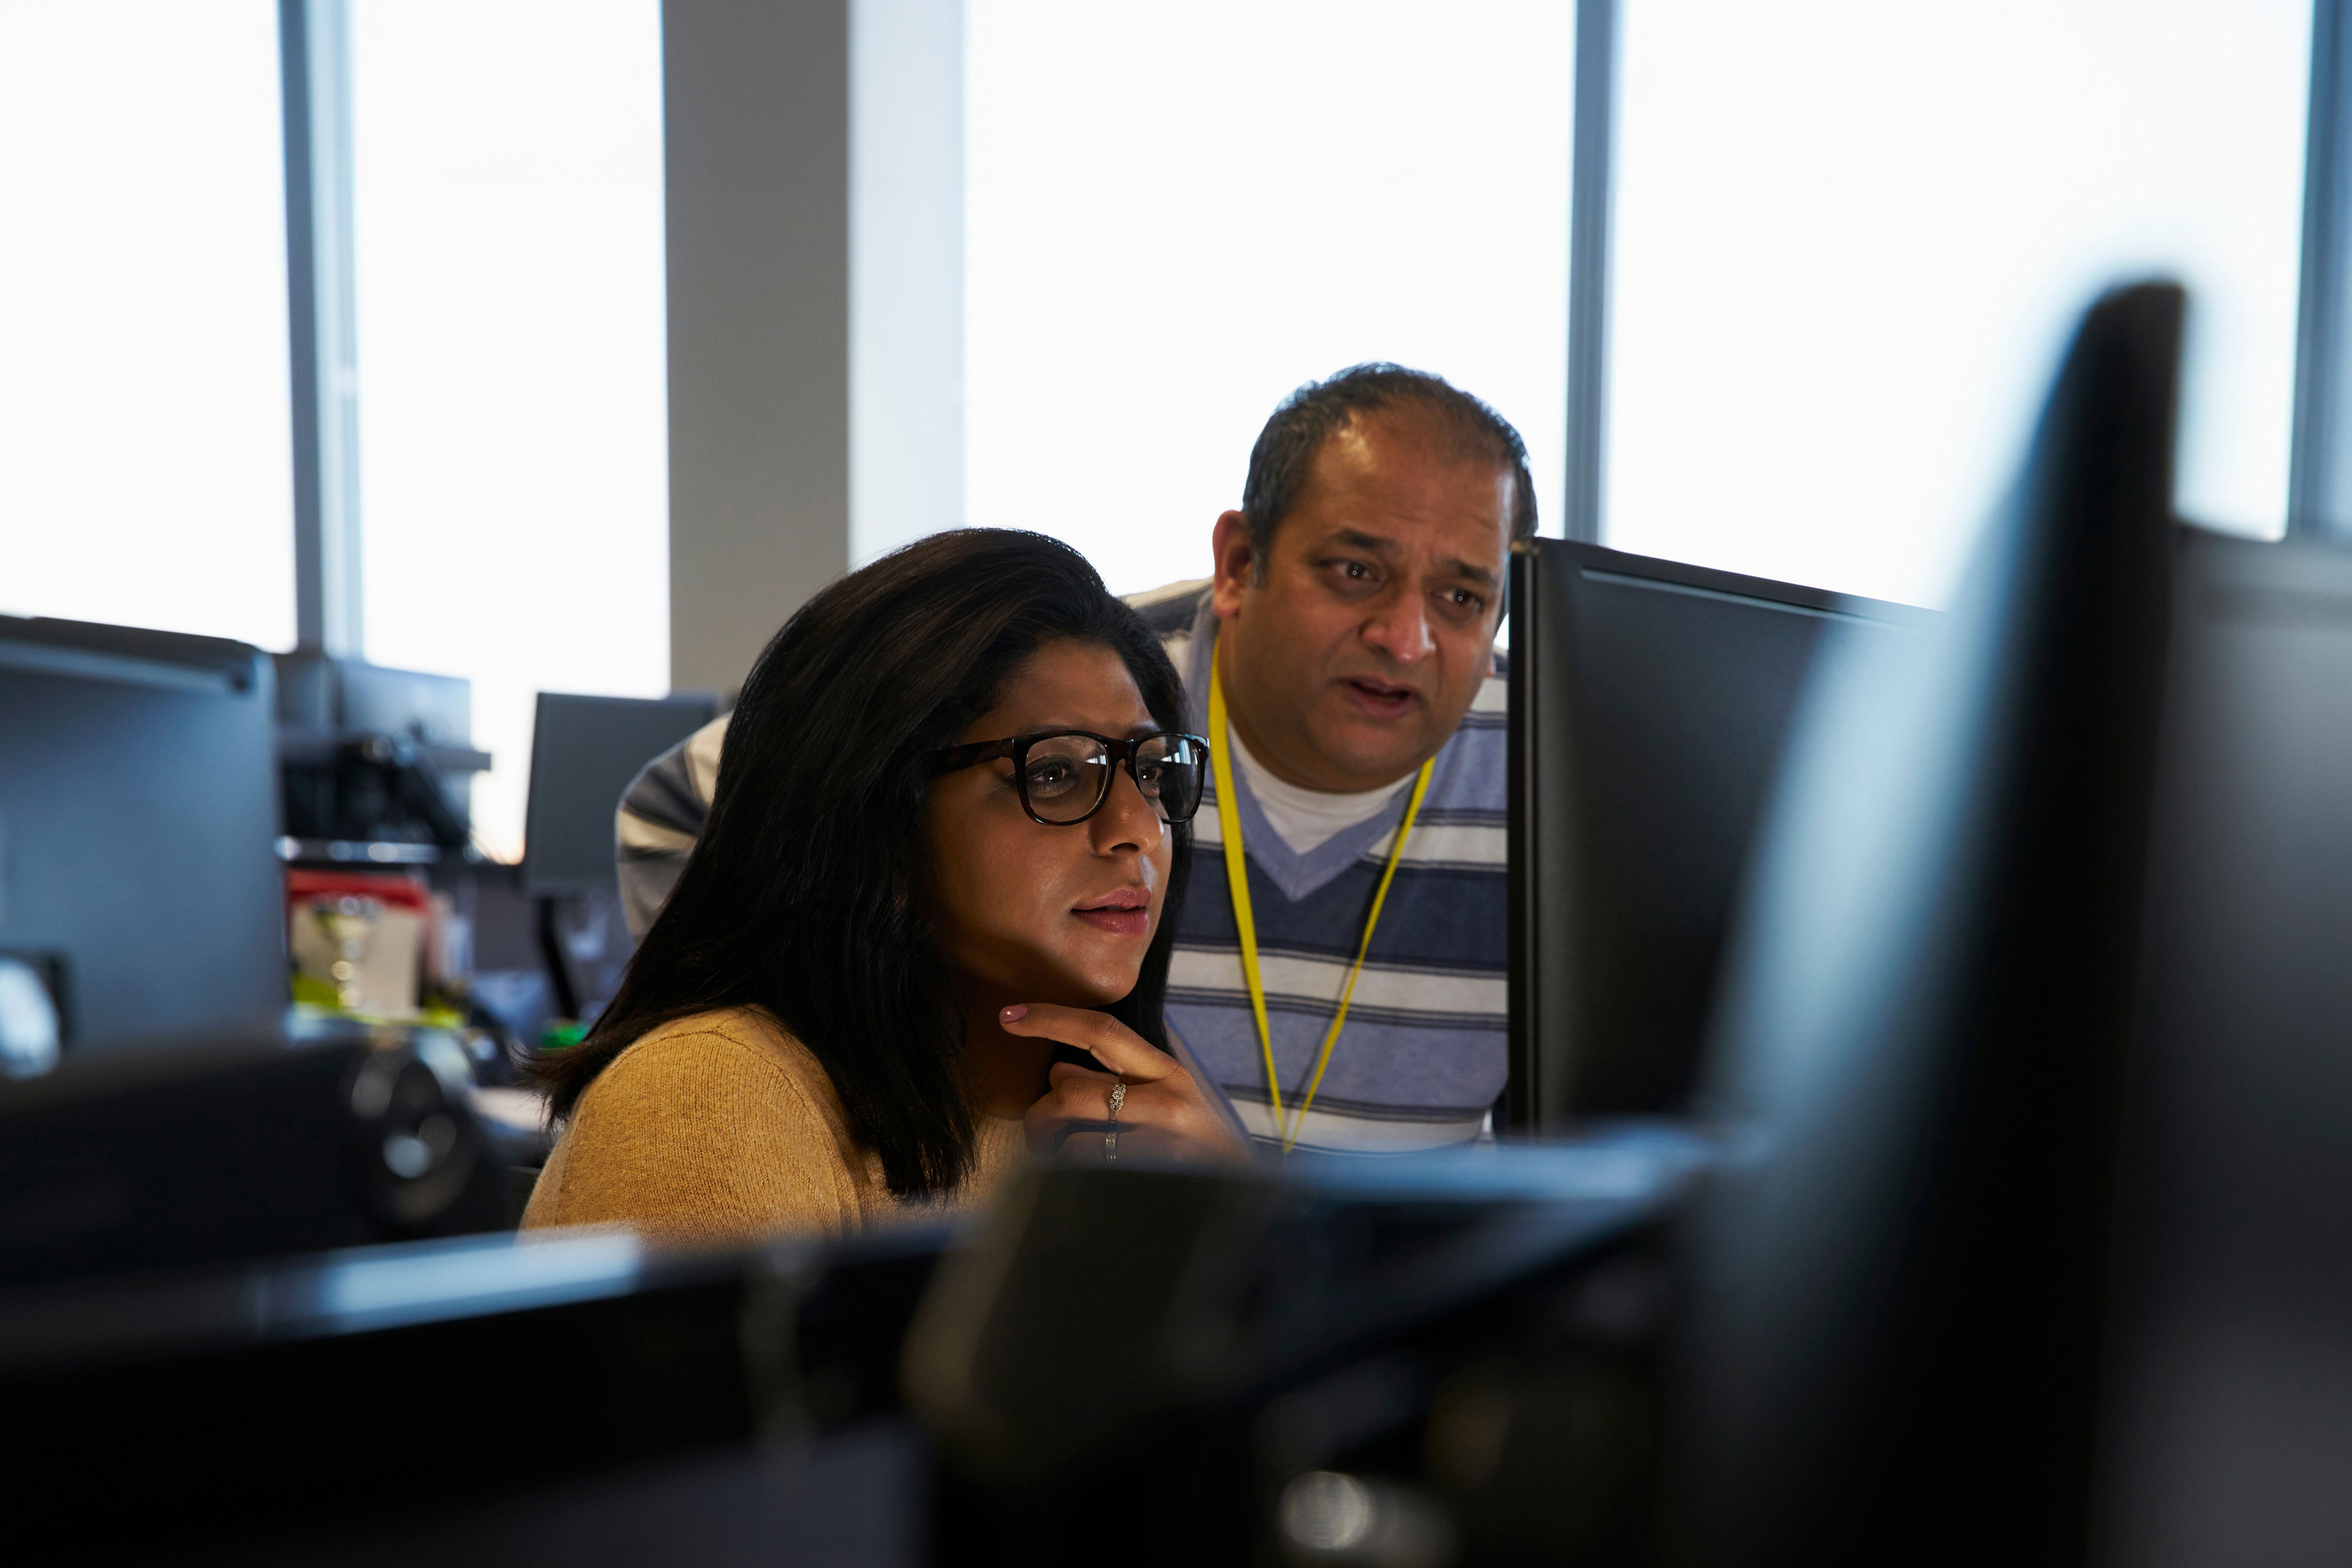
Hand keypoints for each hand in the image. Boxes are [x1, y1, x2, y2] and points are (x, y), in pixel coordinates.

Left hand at [1001, 1003, 1249, 1164]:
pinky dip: (1065, 1180)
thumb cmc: (1196, 1150)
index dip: (1052, 1019)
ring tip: (1059, 1164)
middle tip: (1040, 1131)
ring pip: (1070, 1142)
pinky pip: (1081, 1178)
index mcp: (1170, 1074)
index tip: (1010, 1016)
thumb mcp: (1167, 1104)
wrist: (1244, 1203)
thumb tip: (1058, 1074)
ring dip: (1051, 1153)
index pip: (1103, 1033)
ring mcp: (1159, 1148)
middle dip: (1040, 1111)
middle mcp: (1168, 1105)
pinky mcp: (1149, 1184)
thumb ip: (1115, 1083)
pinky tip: (1075, 1187)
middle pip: (1071, 1092)